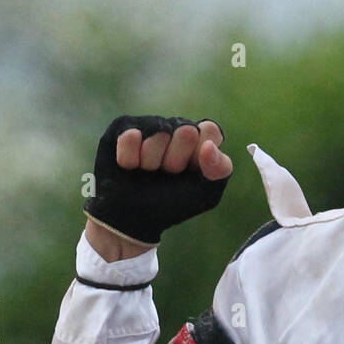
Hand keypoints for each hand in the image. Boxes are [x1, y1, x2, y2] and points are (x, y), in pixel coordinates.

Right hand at [84, 115, 232, 250]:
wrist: (132, 218)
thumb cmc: (172, 204)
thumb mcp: (206, 194)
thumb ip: (221, 170)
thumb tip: (208, 146)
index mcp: (200, 140)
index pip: (210, 130)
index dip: (200, 155)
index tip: (191, 171)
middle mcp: (176, 127)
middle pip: (186, 130)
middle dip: (176, 160)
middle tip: (168, 173)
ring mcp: (150, 124)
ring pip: (158, 132)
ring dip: (152, 162)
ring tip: (147, 172)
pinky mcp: (123, 126)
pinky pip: (131, 136)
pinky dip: (130, 159)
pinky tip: (129, 167)